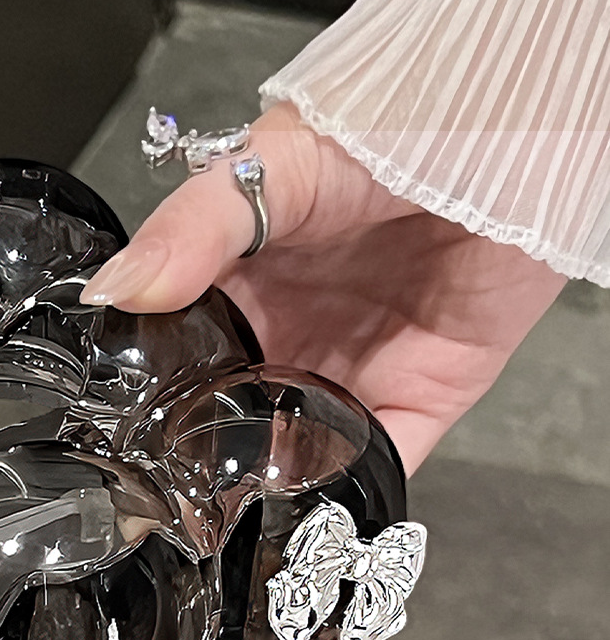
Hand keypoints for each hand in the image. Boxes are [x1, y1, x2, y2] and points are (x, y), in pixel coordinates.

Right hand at [81, 103, 566, 472]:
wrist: (528, 120)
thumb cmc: (404, 121)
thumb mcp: (271, 167)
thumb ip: (188, 231)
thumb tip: (112, 291)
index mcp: (238, 281)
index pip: (174, 352)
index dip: (144, 393)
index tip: (112, 433)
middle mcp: (290, 332)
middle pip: (229, 414)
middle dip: (201, 456)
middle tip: (165, 495)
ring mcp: (353, 368)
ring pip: (294, 451)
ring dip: (264, 488)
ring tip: (225, 519)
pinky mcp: (421, 398)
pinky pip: (374, 464)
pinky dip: (345, 497)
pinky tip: (307, 514)